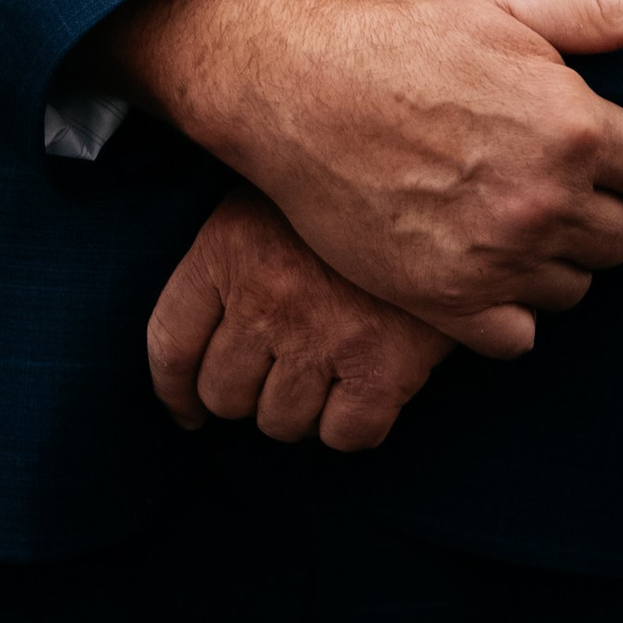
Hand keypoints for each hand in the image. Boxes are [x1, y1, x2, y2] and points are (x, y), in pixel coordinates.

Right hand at [99, 0, 622, 346]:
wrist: (299, 92)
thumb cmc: (407, 41)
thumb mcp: (511, 8)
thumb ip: (608, 10)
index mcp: (576, 127)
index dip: (617, 156)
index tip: (576, 143)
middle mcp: (547, 201)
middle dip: (593, 210)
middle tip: (538, 179)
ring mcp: (498, 258)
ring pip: (575, 288)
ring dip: (553, 260)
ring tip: (504, 216)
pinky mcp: (447, 302)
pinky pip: (520, 336)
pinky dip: (508, 310)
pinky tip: (479, 263)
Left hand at [148, 189, 450, 451]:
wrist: (452, 185)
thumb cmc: (357, 194)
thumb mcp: (278, 196)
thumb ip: (233, 258)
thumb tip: (195, 354)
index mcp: (228, 247)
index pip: (171, 344)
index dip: (174, 390)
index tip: (187, 410)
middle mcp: (266, 295)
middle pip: (224, 394)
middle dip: (250, 391)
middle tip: (286, 365)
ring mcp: (322, 335)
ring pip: (280, 423)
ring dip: (301, 409)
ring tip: (330, 367)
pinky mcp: (381, 368)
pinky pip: (344, 436)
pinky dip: (353, 423)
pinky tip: (367, 384)